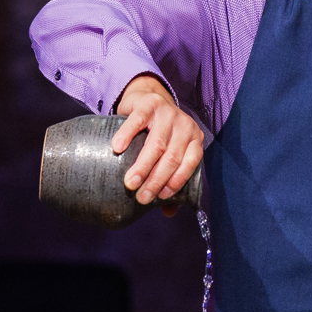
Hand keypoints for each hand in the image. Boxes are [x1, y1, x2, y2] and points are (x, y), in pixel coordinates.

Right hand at [112, 74, 204, 210]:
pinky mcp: (148, 104)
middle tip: (141, 197)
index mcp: (194, 140)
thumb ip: (171, 179)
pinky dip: (127, 136)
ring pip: (157, 144)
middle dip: (156, 180)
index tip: (159, 198)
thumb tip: (168, 212)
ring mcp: (167, 113)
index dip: (176, 182)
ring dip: (143, 166)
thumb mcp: (169, 153)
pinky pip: (137, 121)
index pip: (190, 164)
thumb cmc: (158, 134)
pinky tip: (117, 149)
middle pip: (172, 158)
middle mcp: (184, 126)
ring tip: (130, 182)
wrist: (148, 99)